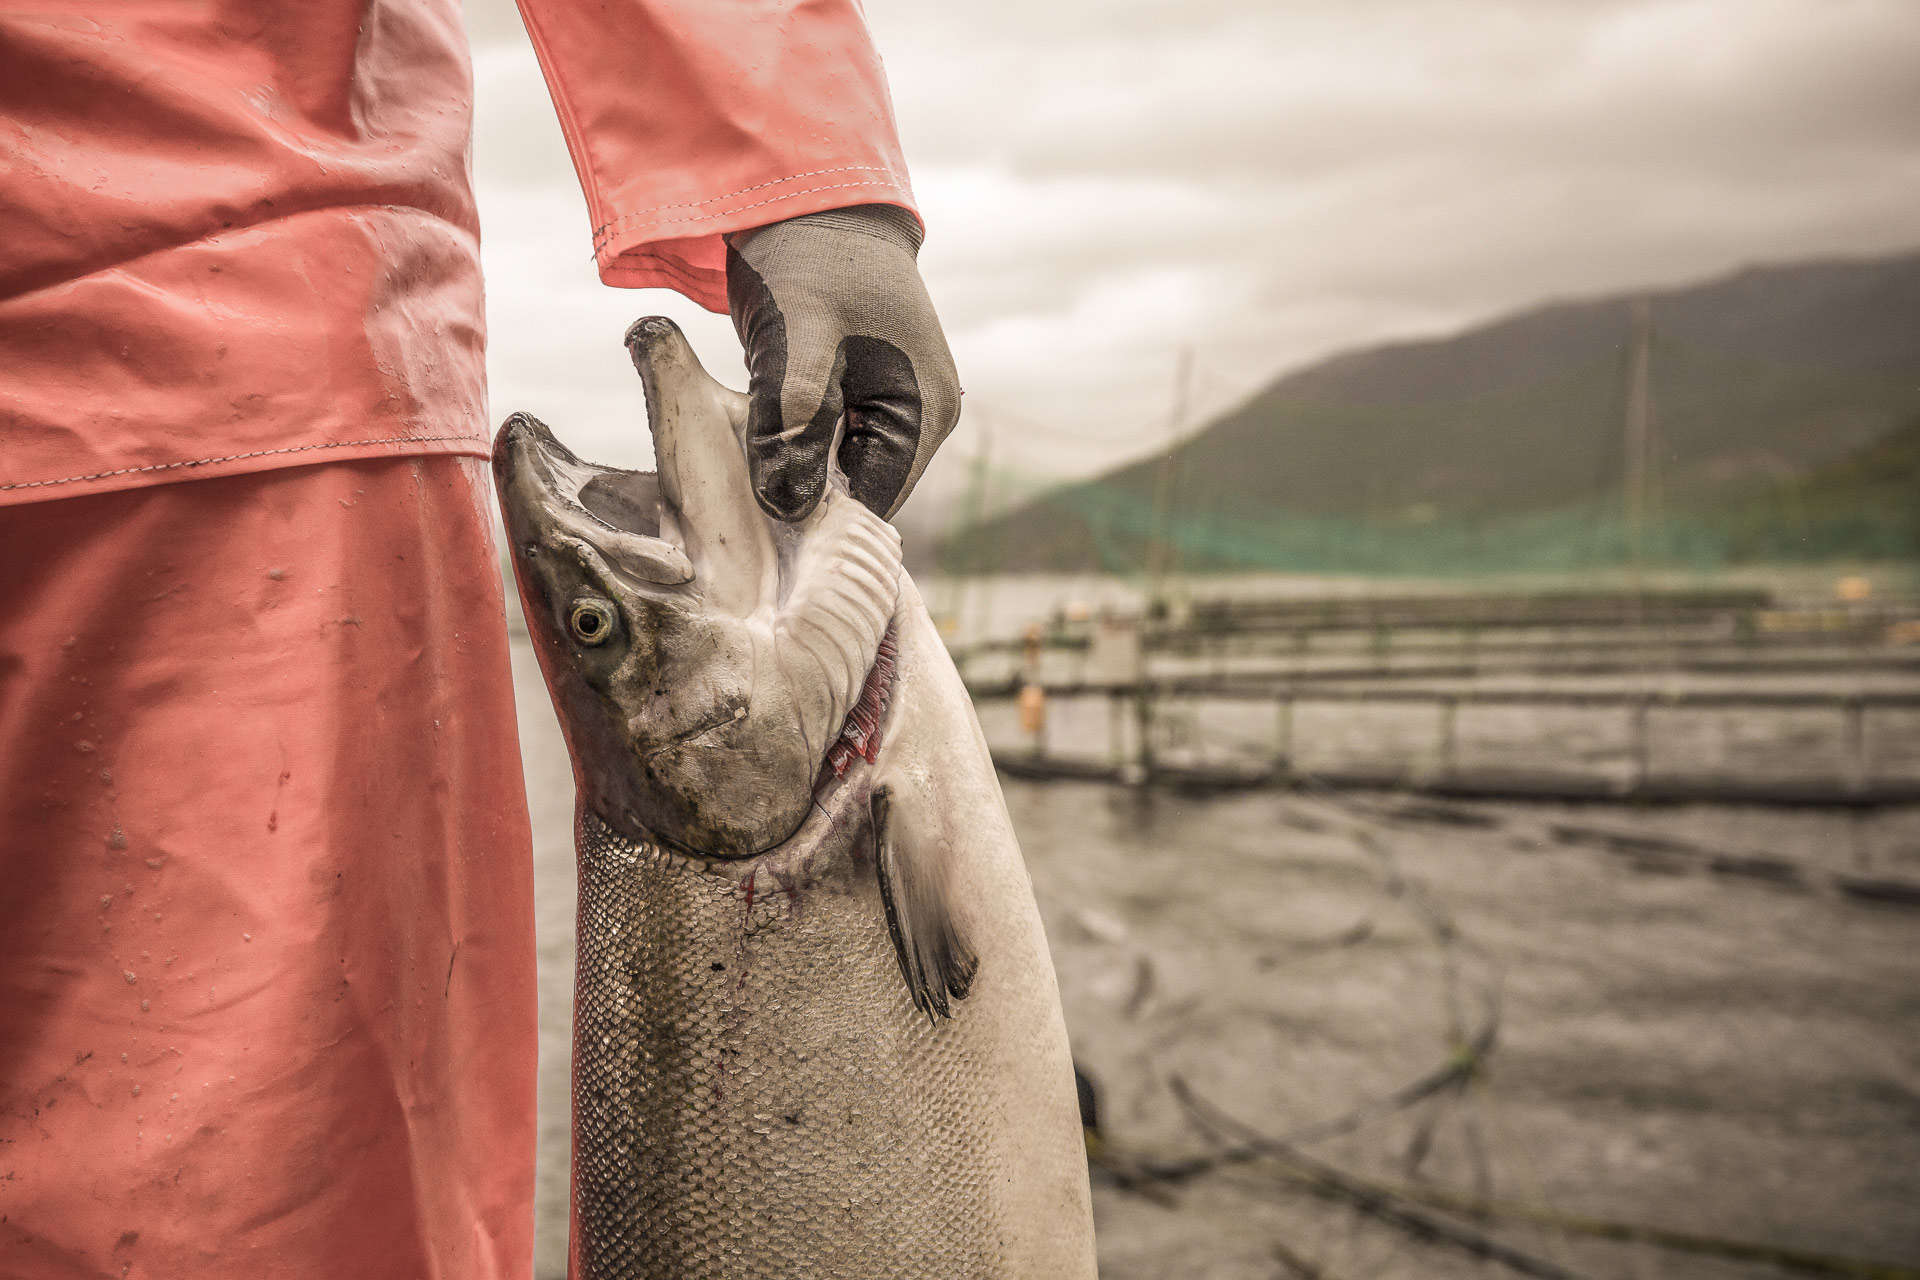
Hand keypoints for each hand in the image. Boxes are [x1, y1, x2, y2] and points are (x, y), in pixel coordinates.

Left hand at [726, 204, 959, 521]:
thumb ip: (795, 426)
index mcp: (925, 413)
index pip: (874, 504)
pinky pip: (828, 437)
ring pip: (837, 465)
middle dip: (803, 487)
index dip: (818, 515)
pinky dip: (793, 436)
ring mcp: (897, 403)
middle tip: (744, 477)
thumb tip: (787, 505)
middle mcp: (923, 417)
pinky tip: (759, 419)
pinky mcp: (865, 390)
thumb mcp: (799, 342)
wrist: (809, 198)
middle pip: (857, 488)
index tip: (760, 510)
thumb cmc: (813, 261)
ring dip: (794, 460)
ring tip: (750, 442)